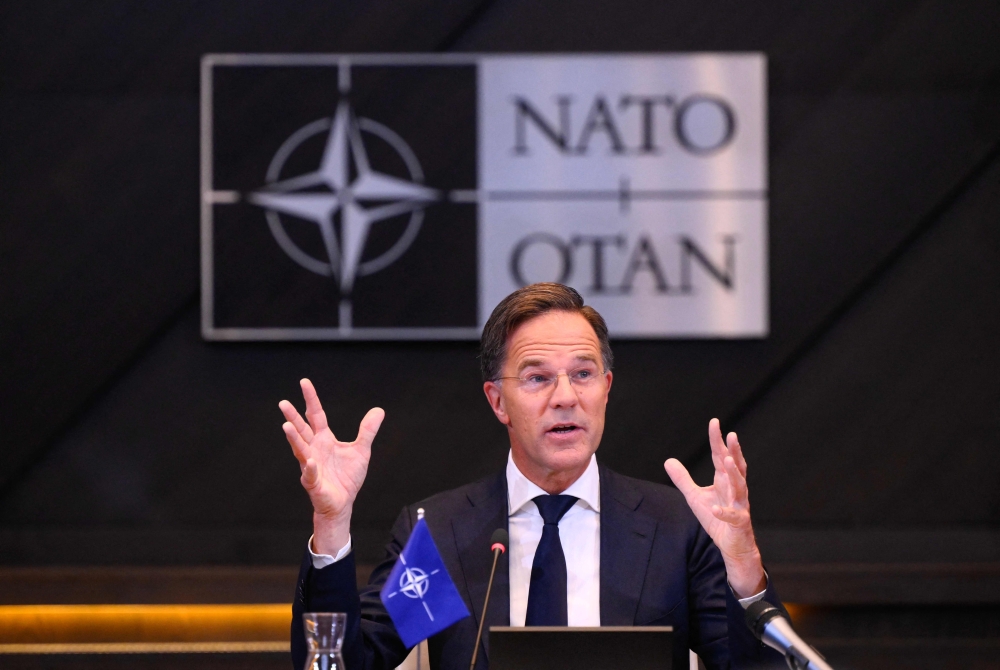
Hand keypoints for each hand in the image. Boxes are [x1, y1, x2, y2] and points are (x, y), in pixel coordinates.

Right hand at [279, 378, 384, 554]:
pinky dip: (311, 468)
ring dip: (294, 439)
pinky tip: (311, 461)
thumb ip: (367, 431)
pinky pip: (311, 474)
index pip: (316, 415)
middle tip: (283, 403)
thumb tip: (379, 410)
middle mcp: (314, 449)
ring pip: (300, 450)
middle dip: (293, 417)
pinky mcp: (314, 483)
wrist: (343, 503)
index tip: (304, 382)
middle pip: (302, 430)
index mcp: (324, 439)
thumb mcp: (361, 450)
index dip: (311, 399)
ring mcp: (311, 466)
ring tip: (286, 426)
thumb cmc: (347, 477)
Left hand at [664, 418, 764, 597]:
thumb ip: (683, 479)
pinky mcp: (739, 523)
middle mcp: (734, 489)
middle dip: (733, 451)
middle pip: (735, 467)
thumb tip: (668, 460)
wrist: (731, 545)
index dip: (717, 440)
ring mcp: (739, 505)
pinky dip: (724, 513)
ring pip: (740, 487)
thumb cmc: (716, 518)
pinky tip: (715, 509)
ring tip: (727, 460)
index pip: (720, 456)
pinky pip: (733, 516)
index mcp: (724, 481)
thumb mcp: (695, 497)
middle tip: (731, 434)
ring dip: (735, 474)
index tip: (714, 422)